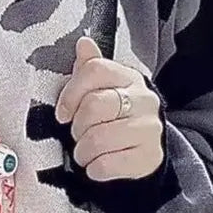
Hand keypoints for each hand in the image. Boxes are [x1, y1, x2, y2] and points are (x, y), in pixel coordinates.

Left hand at [55, 37, 163, 181]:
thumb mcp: (102, 90)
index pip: (94, 70)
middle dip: (77, 126)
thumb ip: (90, 67)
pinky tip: (96, 165)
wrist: (143, 149)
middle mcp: (144, 100)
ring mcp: (149, 128)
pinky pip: (108, 164)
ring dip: (82, 151)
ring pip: (98, 138)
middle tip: (77, 134)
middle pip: (94, 105)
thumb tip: (84, 43)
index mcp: (128, 77)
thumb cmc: (115, 116)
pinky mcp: (149, 157)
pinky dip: (94, 169)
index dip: (70, 93)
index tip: (62, 114)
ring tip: (84, 152)